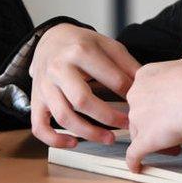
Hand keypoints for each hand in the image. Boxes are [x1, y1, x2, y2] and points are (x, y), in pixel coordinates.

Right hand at [29, 23, 140, 147]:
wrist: (50, 39)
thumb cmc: (81, 44)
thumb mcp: (106, 44)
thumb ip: (126, 63)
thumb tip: (145, 85)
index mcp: (80, 51)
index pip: (110, 78)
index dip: (128, 93)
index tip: (139, 103)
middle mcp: (59, 68)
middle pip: (83, 100)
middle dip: (109, 117)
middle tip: (128, 125)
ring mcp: (45, 85)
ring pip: (63, 116)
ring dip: (88, 133)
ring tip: (109, 139)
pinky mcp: (36, 99)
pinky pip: (39, 126)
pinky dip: (54, 140)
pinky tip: (74, 143)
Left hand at [125, 45, 181, 172]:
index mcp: (146, 75)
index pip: (147, 90)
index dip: (159, 100)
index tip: (170, 106)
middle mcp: (137, 95)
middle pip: (140, 111)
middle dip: (155, 121)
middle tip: (172, 127)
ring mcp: (138, 118)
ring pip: (138, 131)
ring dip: (152, 140)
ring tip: (171, 146)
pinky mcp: (144, 139)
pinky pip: (134, 153)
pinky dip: (135, 160)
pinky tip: (137, 167)